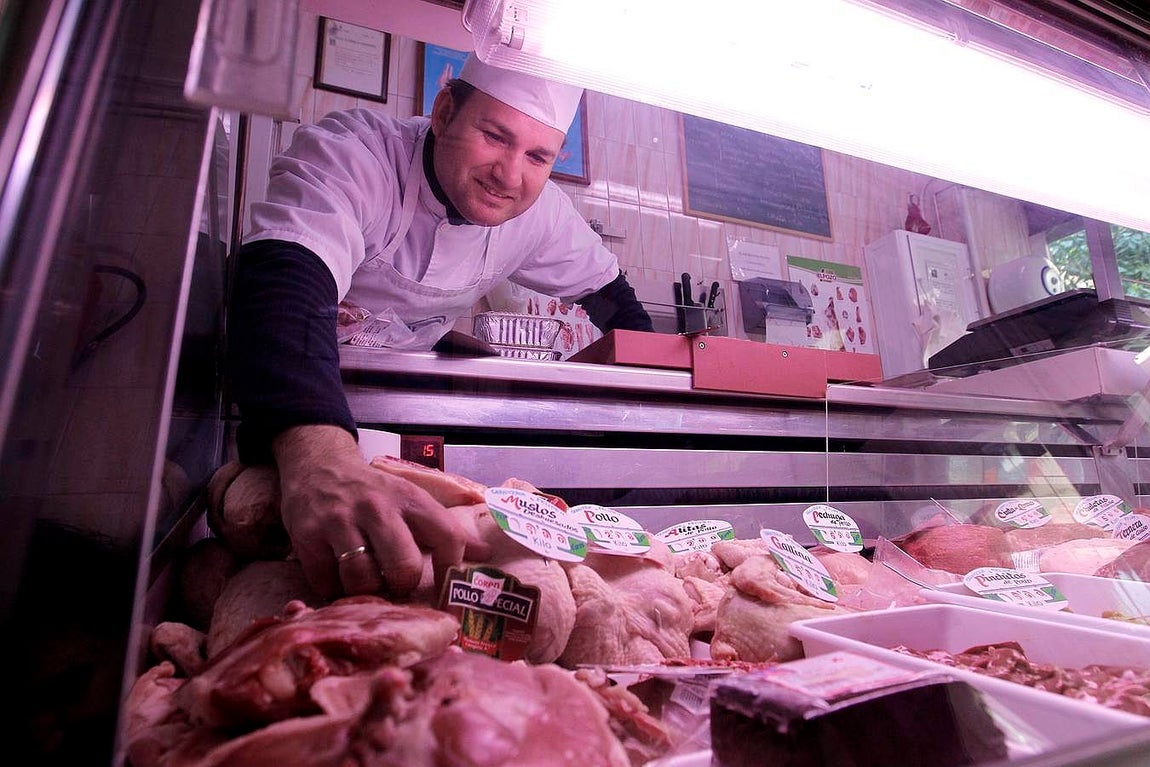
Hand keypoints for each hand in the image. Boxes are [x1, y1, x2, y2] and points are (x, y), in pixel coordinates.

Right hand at [271, 424, 469, 599]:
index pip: (448, 538)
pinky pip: (326, 583)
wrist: (319, 465)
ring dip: (366, 591)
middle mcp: (378, 508)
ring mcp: (340, 522)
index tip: (445, 592)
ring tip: (366, 582)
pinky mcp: (308, 536)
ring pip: (362, 581)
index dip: (451, 573)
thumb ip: (446, 528)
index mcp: (411, 499)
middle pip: (403, 568)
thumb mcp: (412, 500)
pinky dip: (334, 590)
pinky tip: (339, 578)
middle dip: (402, 586)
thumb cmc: (374, 491)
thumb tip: (485, 555)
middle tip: (395, 585)